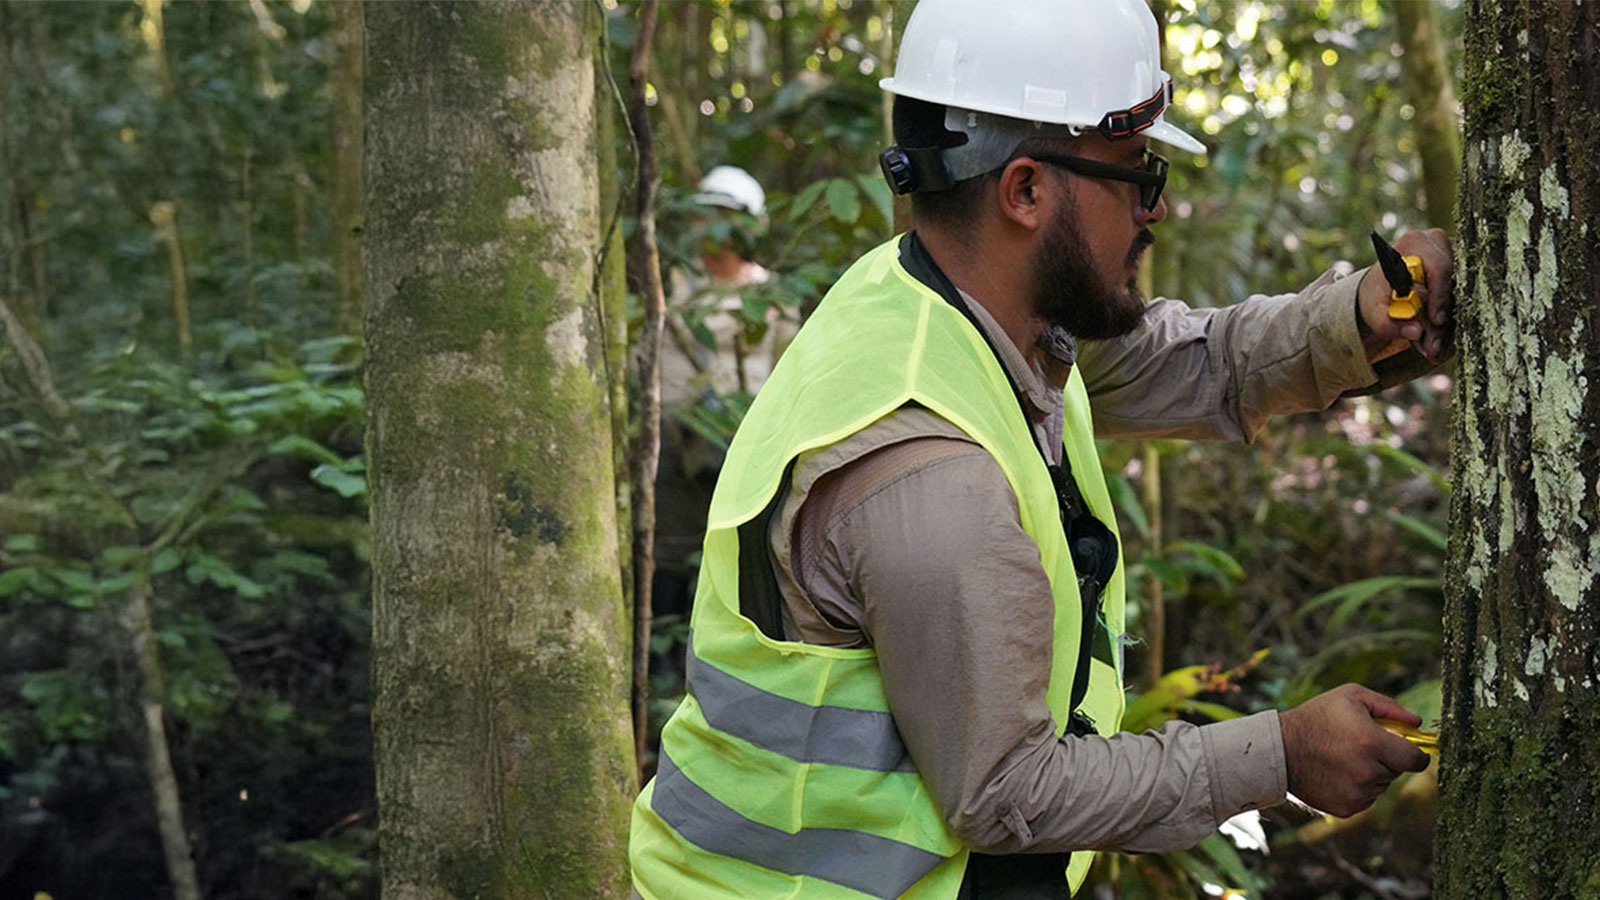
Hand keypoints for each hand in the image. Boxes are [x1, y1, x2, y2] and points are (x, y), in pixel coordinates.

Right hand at [1278, 684, 1430, 817]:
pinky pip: (1366, 798)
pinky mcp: (1347, 808)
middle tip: (1362, 745)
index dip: (1416, 754)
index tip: (1408, 750)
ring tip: (1344, 758)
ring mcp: (1358, 794)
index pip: (1416, 760)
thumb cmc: (1316, 717)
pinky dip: (1358, 787)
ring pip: (1381, 785)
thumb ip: (1389, 707)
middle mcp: (1368, 773)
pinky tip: (1338, 773)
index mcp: (1372, 743)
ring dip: (1372, 773)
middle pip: (1397, 771)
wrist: (1279, 749)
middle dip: (1387, 758)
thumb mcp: (1350, 697)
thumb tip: (1417, 723)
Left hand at [1356, 227, 1453, 362]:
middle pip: (1452, 282)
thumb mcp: (1374, 311)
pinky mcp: (1459, 269)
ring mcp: (1451, 254)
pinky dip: (1447, 320)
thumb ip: (1388, 323)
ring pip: (1458, 293)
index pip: (1438, 267)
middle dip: (1442, 317)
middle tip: (1432, 344)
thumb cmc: (1377, 296)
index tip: (1436, 321)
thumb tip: (1415, 332)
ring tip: (1430, 346)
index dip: (1439, 295)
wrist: (1380, 291)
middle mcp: (1436, 243)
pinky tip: (1435, 340)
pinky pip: (1461, 297)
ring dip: (1445, 324)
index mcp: (1412, 243)